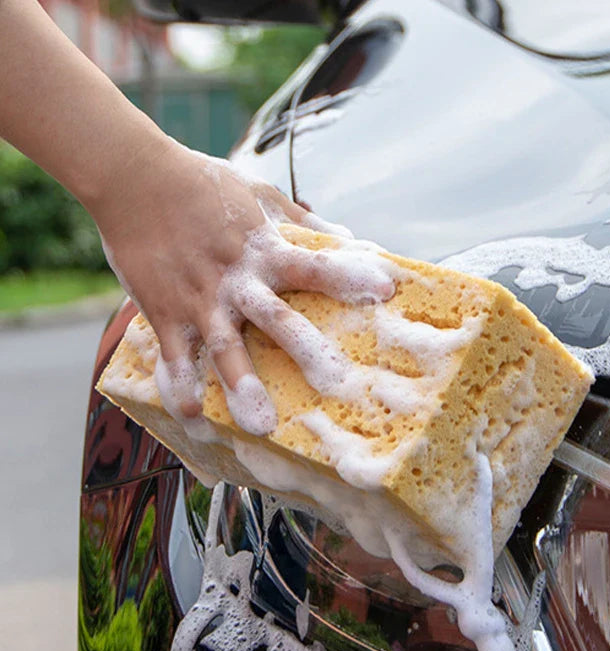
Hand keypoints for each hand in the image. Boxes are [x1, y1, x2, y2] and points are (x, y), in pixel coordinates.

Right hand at [94, 139, 393, 437]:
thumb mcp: (259, 193)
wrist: (134, 177)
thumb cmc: (203, 184)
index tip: (386, 290)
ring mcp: (200, 300)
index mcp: (264, 250)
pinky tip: (193, 419)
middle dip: (305, 349)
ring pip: (224, 348)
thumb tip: (350, 238)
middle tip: (334, 383)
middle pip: (277, 319)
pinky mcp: (164, 312)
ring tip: (259, 425)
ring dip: (241, 384)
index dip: (349, 277)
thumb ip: (304, 221)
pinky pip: (175, 356)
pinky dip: (181, 387)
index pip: (315, 265)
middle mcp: (237, 280)